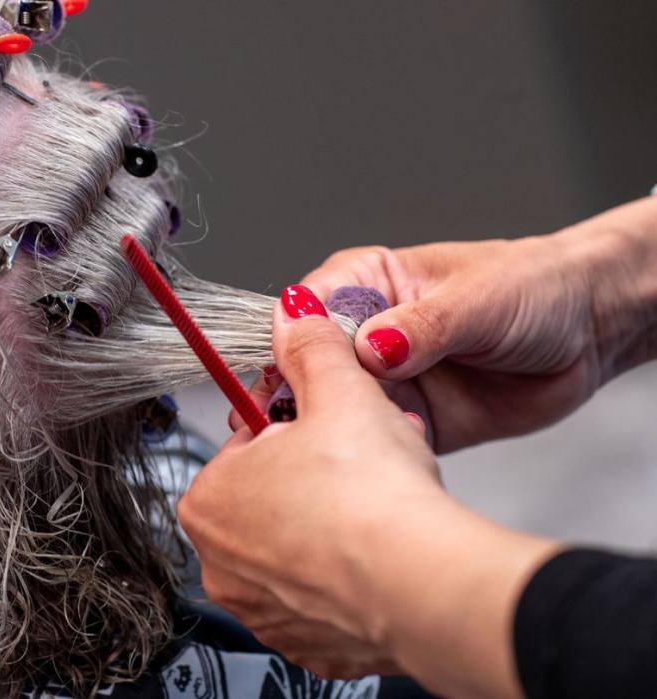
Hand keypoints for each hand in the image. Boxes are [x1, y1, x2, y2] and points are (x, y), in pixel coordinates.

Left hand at [183, 285, 442, 677]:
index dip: (299, 426)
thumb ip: (311, 348)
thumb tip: (294, 315)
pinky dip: (354, 580)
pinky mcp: (308, 646)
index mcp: (209, 498)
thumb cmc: (371, 497)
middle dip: (321, 475)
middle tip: (364, 463)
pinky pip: (328, 602)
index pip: (248, 445)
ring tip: (384, 505)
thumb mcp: (340, 391)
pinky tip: (386, 557)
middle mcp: (221, 563)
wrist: (420, 586)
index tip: (331, 425)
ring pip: (302, 550)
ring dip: (338, 524)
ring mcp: (262, 611)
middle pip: (274, 499)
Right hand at [297, 197, 656, 451]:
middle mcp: (366, 332)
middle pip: (308, 367)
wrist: (593, 329)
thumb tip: (370, 349)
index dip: (291, 341)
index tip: (288, 371)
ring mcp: (386, 380)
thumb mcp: (475, 299)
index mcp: (367, 282)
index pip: (307, 310)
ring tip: (346, 442)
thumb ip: (420, 327)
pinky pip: (376, 443)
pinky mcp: (411, 421)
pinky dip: (376, 454)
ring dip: (335, 429)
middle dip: (299, 394)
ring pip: (335, 409)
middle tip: (300, 419)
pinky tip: (387, 456)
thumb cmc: (535, 287)